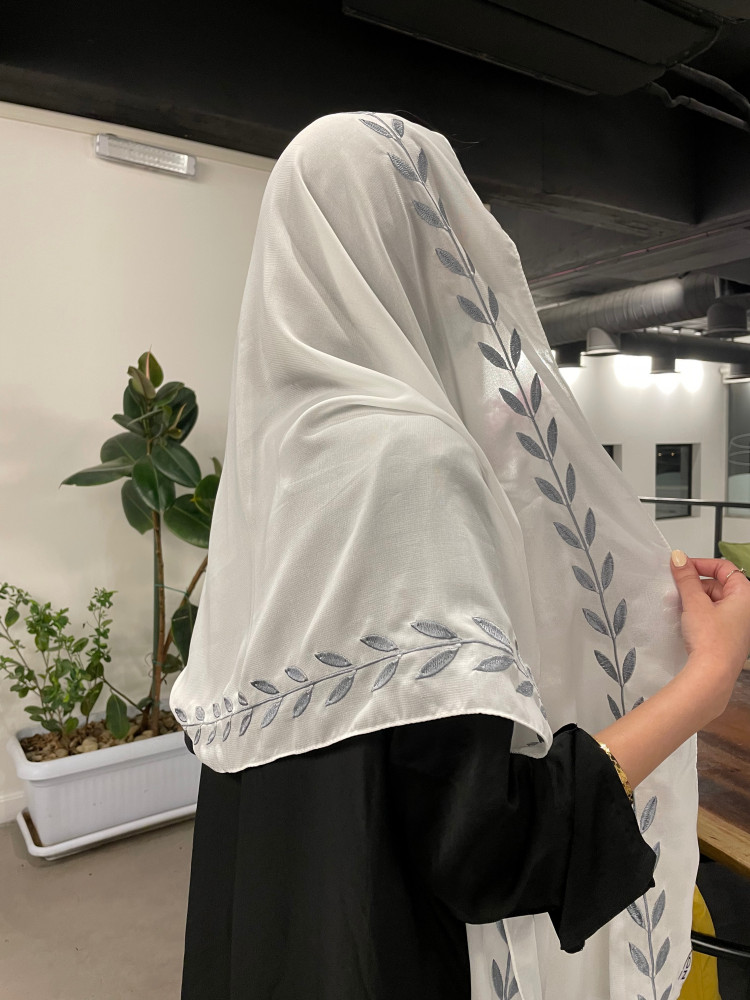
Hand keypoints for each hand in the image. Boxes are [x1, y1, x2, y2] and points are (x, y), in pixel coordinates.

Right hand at [670, 551, 749, 715]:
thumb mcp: (695, 603)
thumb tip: (679, 559)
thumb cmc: (712, 642)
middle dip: (695, 584)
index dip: (701, 564)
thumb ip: (686, 578)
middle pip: (718, 584)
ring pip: (714, 601)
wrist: (712, 675)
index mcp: (745, 595)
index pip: (724, 568)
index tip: (682, 566)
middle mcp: (745, 609)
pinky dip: (698, 614)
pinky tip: (686, 620)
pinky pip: (712, 616)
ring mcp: (737, 624)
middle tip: (677, 587)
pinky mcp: (727, 636)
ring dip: (695, 600)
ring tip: (680, 606)